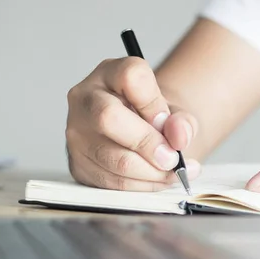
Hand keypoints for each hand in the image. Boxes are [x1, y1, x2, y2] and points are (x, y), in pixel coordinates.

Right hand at [66, 57, 199, 190]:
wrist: (138, 132)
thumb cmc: (153, 117)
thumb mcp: (175, 111)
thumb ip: (183, 121)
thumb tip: (178, 137)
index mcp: (110, 73)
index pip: (131, 77)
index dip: (155, 104)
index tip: (167, 123)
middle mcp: (86, 98)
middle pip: (109, 117)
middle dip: (148, 144)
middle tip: (172, 158)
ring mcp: (76, 132)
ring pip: (112, 157)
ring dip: (150, 172)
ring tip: (172, 172)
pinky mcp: (78, 163)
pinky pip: (111, 181)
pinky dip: (141, 185)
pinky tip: (157, 180)